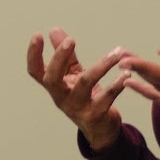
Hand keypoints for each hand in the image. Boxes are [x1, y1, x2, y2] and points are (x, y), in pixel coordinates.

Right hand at [26, 27, 129, 151]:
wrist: (100, 129)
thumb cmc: (85, 97)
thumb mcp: (73, 75)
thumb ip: (66, 55)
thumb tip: (54, 30)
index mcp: (55, 87)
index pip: (35, 72)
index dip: (33, 55)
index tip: (37, 35)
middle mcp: (62, 98)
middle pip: (53, 79)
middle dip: (60, 58)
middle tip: (70, 40)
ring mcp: (77, 108)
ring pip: (85, 83)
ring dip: (102, 65)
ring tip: (117, 53)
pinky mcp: (96, 115)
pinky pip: (107, 96)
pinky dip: (117, 84)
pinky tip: (126, 73)